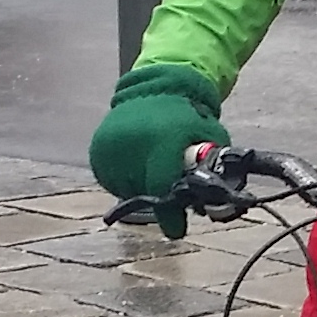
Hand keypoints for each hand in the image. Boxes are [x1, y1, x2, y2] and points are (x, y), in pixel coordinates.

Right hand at [89, 63, 227, 236]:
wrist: (155, 87)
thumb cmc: (187, 115)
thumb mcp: (209, 135)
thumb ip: (212, 167)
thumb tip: (218, 203)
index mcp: (163, 140)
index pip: (162, 186)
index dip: (170, 214)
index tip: (176, 229)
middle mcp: (133, 144)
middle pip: (145, 193)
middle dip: (160, 200)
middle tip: (171, 198)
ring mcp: (112, 148)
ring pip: (126, 190)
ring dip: (141, 191)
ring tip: (153, 175)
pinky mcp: (98, 151)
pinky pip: (111, 181)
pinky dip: (125, 182)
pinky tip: (137, 169)